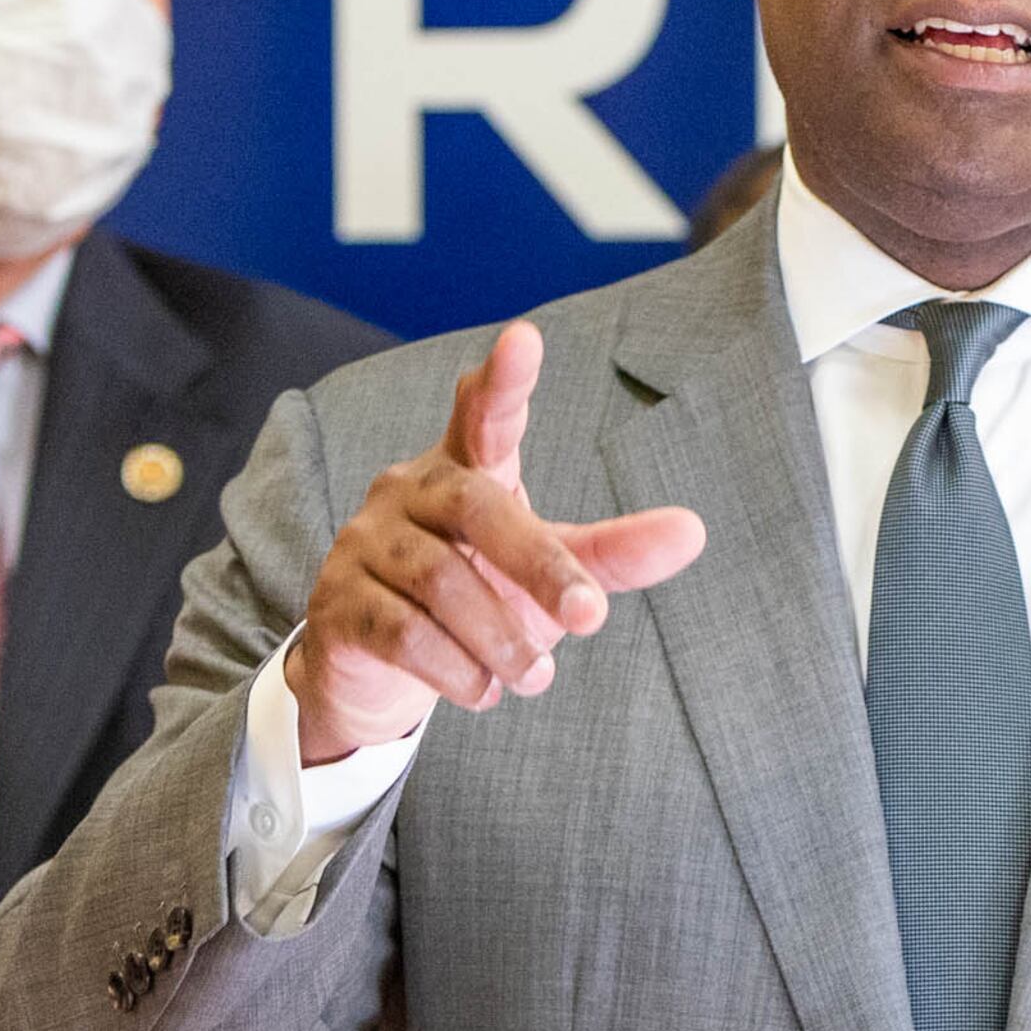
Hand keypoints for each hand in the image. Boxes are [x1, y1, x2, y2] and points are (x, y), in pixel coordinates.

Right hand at [283, 320, 705, 763]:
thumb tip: (693, 532)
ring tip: (535, 678)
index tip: (525, 339)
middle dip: (538, 565)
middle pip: (476, 506)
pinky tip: (483, 691)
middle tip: (590, 617)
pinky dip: (455, 669)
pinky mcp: (338, 602)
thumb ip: (609, 555)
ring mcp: (366, 542)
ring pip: (440, 579)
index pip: (482, 412)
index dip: (503, 381)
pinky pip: (402, 630)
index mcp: (464, 468)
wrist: (377, 670)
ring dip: (500, 638)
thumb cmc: (477, 598)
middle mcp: (410, 489)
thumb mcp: (544, 577)